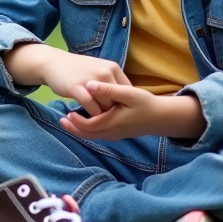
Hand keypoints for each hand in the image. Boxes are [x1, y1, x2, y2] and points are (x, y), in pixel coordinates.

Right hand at [6, 44, 130, 114]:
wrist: (53, 63)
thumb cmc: (78, 70)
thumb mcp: (99, 70)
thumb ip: (112, 81)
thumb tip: (125, 98)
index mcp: (113, 68)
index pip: (127, 91)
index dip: (123, 103)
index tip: (116, 110)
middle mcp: (105, 72)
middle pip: (118, 100)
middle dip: (112, 110)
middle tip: (105, 115)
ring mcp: (91, 81)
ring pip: (106, 106)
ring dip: (102, 114)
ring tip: (95, 116)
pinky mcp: (77, 89)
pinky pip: (91, 108)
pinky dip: (91, 115)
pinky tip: (84, 115)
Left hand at [61, 84, 205, 140]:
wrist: (161, 117)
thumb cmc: (146, 104)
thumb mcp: (128, 93)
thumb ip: (109, 90)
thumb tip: (89, 85)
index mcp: (112, 123)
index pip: (87, 126)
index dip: (75, 120)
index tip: (66, 112)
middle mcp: (112, 132)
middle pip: (87, 134)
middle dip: (73, 127)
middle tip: (61, 119)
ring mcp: (115, 134)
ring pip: (93, 136)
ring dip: (80, 129)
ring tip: (69, 120)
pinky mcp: (118, 133)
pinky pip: (99, 134)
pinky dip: (89, 129)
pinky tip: (85, 120)